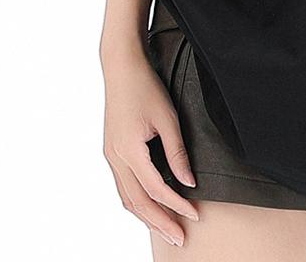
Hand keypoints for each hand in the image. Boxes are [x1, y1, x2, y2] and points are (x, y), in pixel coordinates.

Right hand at [102, 46, 200, 245]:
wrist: (121, 67)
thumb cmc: (146, 87)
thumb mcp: (168, 117)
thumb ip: (177, 152)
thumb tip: (189, 182)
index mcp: (129, 150)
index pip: (155, 189)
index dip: (176, 205)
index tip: (195, 216)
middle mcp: (115, 157)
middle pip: (137, 202)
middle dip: (160, 223)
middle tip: (180, 238)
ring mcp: (111, 155)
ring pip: (127, 198)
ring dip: (147, 217)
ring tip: (166, 229)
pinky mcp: (112, 151)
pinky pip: (123, 186)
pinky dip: (137, 202)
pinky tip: (149, 206)